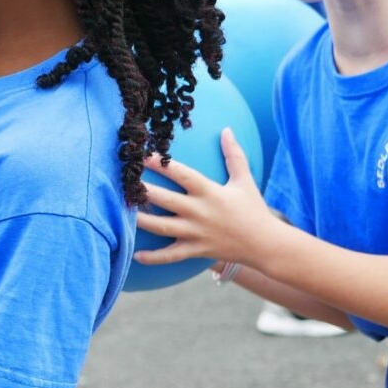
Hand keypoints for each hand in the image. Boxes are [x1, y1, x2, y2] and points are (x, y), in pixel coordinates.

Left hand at [133, 127, 276, 268]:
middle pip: (165, 200)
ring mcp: (196, 233)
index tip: (143, 155)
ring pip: (161, 227)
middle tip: (123, 183)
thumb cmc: (254, 210)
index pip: (181, 174)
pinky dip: (153, 258)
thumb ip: (234, 154)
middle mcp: (200, 212)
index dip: (161, 164)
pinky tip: (136, 255)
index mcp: (210, 192)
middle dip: (143, 191)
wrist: (266, 245)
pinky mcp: (195, 250)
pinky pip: (170, 256)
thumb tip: (226, 129)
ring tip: (121, 213)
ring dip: (140, 220)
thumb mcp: (245, 180)